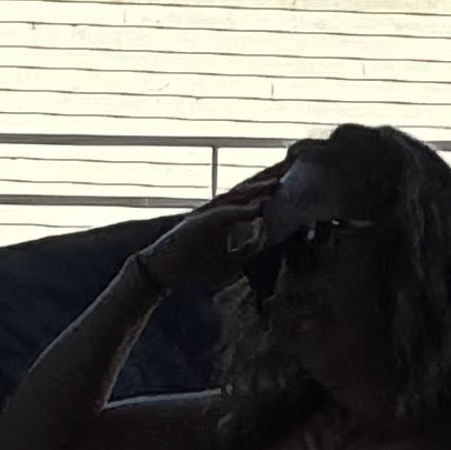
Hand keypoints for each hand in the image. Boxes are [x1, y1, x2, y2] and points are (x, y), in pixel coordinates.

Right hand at [137, 173, 283, 295]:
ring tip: (273, 186)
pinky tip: (254, 208)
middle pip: (243, 195)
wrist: (162, 273)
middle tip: (287, 176)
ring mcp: (205, 216)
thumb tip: (265, 233)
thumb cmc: (193, 268)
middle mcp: (215, 213)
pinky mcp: (196, 223)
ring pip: (233, 199)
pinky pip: (220, 215)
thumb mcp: (230, 263)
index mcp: (224, 220)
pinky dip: (238, 211)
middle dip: (264, 187)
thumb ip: (249, 249)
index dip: (266, 195)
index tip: (289, 188)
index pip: (249, 204)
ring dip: (254, 191)